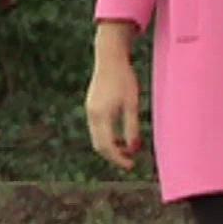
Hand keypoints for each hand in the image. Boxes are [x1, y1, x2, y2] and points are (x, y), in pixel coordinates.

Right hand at [85, 54, 141, 172]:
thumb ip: (132, 127)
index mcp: (102, 116)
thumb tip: (133, 149)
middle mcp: (92, 116)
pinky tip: (120, 136)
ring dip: (111, 147)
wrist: (110, 58)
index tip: (131, 165)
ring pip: (97, 138)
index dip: (119, 159)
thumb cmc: (124, 79)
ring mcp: (89, 111)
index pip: (108, 147)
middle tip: (130, 162)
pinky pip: (97, 129)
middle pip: (99, 146)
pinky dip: (107, 137)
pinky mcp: (91, 107)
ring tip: (128, 150)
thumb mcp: (132, 104)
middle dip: (114, 156)